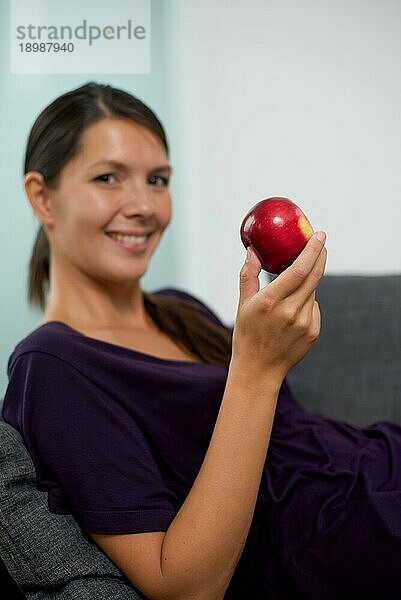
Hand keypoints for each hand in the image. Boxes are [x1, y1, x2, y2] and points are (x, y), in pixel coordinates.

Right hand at [231, 231, 326, 380]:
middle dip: (320, 256)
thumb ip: (248, 276)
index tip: (319, 235)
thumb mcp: (243, 304)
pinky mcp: (313, 332)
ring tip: (291, 289)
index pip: (299, 269)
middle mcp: (290, 311)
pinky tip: (292, 313)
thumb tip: (252, 251)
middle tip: (321, 242)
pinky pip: (314, 308)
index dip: (312, 250)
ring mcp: (304, 323)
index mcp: (270, 302)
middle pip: (314, 276)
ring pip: (313, 291)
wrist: (258, 369)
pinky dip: (306, 302)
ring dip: (308, 282)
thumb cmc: (247, 335)